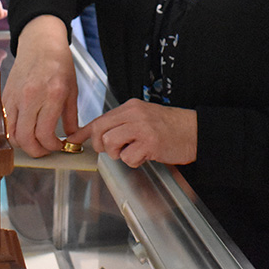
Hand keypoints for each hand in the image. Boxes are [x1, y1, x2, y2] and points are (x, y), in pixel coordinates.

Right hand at [3, 16, 77, 156]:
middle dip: (36, 151)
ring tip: (35, 141)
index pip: (44, 134)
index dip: (52, 146)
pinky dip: (13, 132)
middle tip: (45, 150)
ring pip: (11, 133)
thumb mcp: (71, 90)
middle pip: (25, 138)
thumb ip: (71, 117)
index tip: (58, 146)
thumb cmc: (58, 63)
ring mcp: (14, 97)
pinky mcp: (5, 96)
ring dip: (22, 144)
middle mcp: (30, 97)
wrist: (40, 43)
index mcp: (51, 95)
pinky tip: (25, 130)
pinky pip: (5, 122)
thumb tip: (72, 138)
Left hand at [66, 99, 196, 167]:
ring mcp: (142, 128)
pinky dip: (135, 161)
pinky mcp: (150, 143)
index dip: (84, 133)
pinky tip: (146, 155)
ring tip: (134, 151)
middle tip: (117, 150)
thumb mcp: (143, 118)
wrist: (195, 131)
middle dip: (102, 146)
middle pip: (100, 132)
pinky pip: (128, 157)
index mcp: (131, 107)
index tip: (72, 141)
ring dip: (119, 154)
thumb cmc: (170, 126)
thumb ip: (122, 124)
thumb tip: (97, 135)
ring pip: (110, 144)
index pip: (100, 119)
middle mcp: (134, 114)